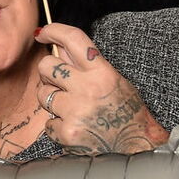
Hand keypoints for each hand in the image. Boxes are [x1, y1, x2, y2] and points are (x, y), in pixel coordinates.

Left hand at [33, 22, 167, 155]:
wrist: (136, 147)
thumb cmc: (126, 113)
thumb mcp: (114, 81)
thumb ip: (86, 65)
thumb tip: (59, 45)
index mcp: (102, 73)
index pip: (73, 39)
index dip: (53, 31)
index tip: (42, 33)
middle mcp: (87, 89)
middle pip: (46, 66)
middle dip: (48, 73)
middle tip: (60, 83)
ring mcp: (75, 111)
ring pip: (43, 94)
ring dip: (52, 101)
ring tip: (72, 109)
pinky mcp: (67, 132)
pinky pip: (48, 123)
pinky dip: (57, 127)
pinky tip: (76, 128)